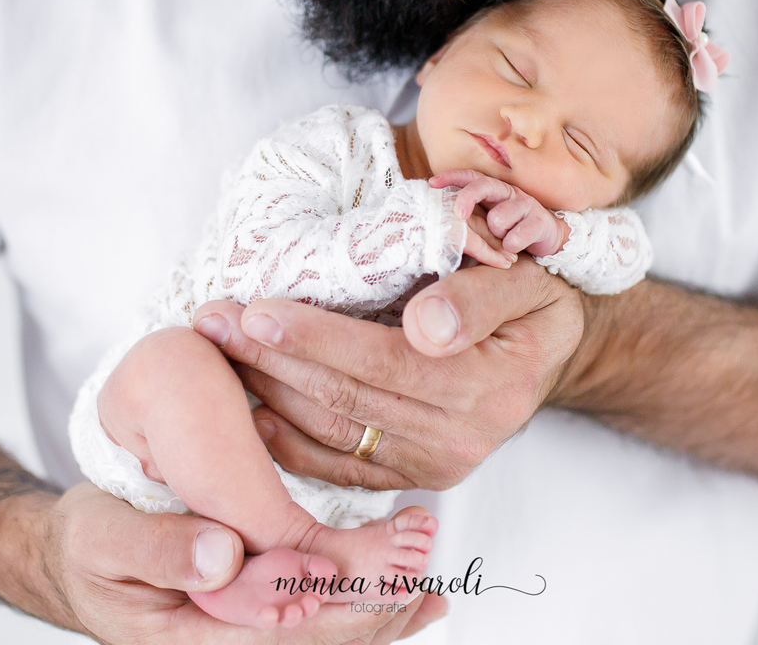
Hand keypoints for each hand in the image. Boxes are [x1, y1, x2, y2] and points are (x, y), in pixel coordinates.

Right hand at [44, 483, 442, 642]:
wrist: (83, 562)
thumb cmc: (90, 549)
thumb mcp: (101, 537)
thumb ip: (157, 548)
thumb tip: (220, 554)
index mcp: (189, 636)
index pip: (272, 625)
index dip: (323, 597)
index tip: (366, 563)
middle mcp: (227, 644)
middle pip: (315, 636)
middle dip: (372, 602)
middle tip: (420, 561)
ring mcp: (249, 636)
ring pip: (329, 635)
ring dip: (384, 608)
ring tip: (431, 578)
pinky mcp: (265, 620)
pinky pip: (325, 623)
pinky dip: (373, 609)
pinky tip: (417, 602)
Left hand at [192, 256, 583, 491]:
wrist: (548, 354)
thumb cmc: (530, 303)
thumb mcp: (526, 280)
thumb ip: (478, 297)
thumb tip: (427, 327)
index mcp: (489, 384)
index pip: (384, 360)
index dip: (316, 337)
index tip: (254, 310)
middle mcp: (460, 437)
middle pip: (344, 397)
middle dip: (270, 358)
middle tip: (208, 323)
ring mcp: (434, 465)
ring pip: (330, 431)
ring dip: (265, 392)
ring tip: (215, 352)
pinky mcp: (412, 478)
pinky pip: (337, 465)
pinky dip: (286, 441)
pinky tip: (246, 411)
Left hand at [431, 170, 569, 264]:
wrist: (549, 239)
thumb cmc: (511, 230)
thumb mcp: (488, 222)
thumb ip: (469, 218)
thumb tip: (437, 222)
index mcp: (494, 190)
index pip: (471, 176)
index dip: (451, 177)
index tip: (431, 183)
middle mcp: (509, 192)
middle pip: (484, 185)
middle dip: (467, 198)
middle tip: (458, 215)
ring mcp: (526, 205)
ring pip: (499, 217)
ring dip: (495, 233)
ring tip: (501, 240)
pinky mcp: (540, 222)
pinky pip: (516, 237)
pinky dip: (510, 246)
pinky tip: (513, 248)